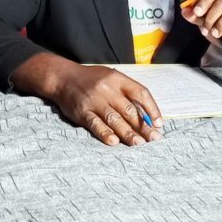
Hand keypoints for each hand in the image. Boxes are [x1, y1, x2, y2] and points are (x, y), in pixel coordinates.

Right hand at [11, 53, 162, 145]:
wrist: (63, 77)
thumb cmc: (91, 80)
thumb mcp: (110, 77)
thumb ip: (127, 92)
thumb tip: (146, 114)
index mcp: (118, 78)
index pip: (140, 93)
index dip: (152, 109)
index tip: (159, 123)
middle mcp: (107, 89)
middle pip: (129, 109)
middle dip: (143, 126)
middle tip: (154, 139)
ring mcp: (94, 100)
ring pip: (115, 119)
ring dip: (128, 133)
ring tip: (139, 144)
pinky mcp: (82, 111)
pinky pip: (95, 124)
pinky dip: (105, 133)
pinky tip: (114, 142)